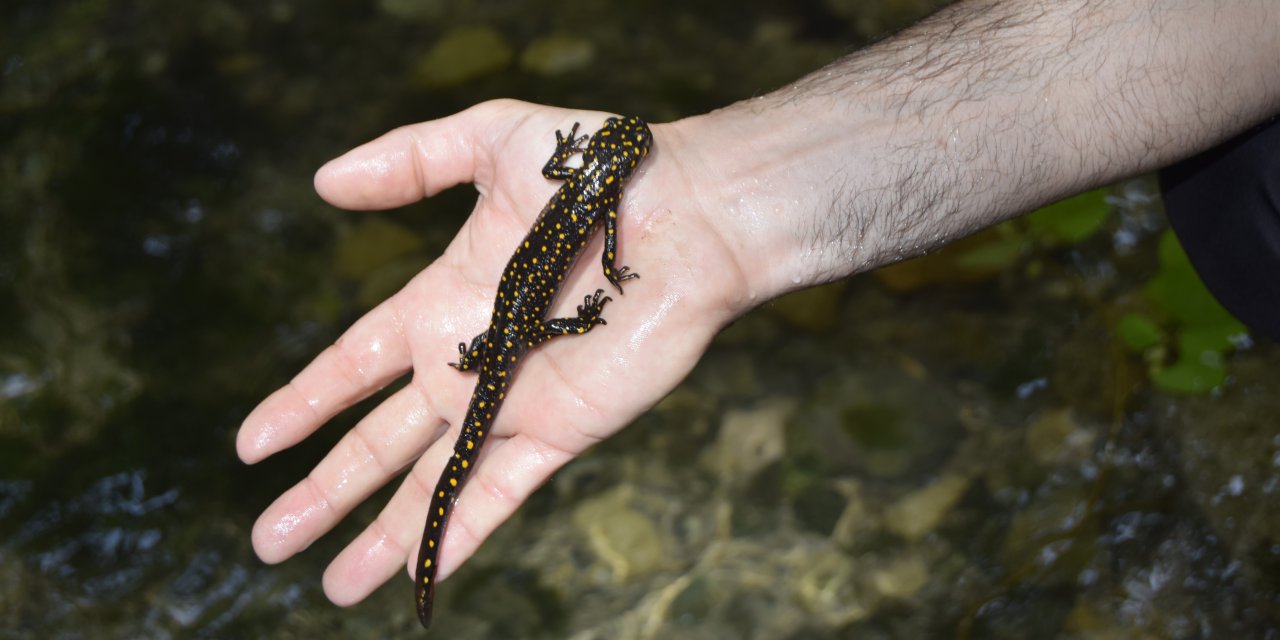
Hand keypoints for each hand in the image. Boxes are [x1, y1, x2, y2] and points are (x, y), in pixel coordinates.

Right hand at [236, 100, 747, 606]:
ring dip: (377, 534)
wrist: (688, 212)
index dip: (304, 403)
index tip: (252, 445)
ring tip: (326, 585)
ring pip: (431, 483)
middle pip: (378, 442)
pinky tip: (415, 574)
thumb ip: (410, 162)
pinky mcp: (562, 430)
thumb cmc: (598, 170)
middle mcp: (468, 364)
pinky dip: (457, 535)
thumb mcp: (492, 141)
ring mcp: (513, 403)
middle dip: (323, 489)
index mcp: (442, 303)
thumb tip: (323, 181)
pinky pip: (498, 493)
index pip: (355, 366)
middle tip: (268, 539)